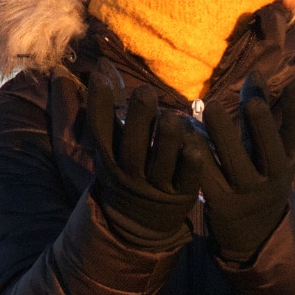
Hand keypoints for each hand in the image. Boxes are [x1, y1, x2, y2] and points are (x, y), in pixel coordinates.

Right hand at [86, 73, 204, 248]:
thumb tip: (100, 69)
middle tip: (145, 92)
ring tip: (172, 116)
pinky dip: (191, 164)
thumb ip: (106, 115)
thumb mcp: (109, 150)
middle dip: (139, 121)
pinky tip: (196, 146)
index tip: (100, 77)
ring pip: (161, 164)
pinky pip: (187, 180)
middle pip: (132, 149)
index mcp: (109, 160)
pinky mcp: (181, 197)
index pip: (100, 132)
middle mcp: (130, 175)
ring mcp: (156, 188)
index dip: (98, 106)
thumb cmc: (125, 173)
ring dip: (166, 140)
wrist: (137, 226)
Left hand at [199, 72, 294, 263]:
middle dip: (262, 125)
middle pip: (270, 149)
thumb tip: (257, 72)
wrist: (252, 233)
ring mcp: (245, 191)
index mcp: (287, 161)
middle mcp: (271, 177)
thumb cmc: (258, 175)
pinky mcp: (219, 202)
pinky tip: (184, 134)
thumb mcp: (266, 149)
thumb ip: (259, 111)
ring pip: (235, 161)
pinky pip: (206, 175)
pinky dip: (196, 154)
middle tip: (251, 101)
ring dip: (222, 133)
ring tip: (210, 107)